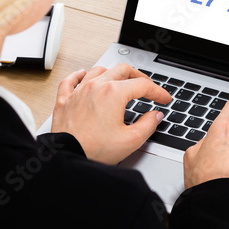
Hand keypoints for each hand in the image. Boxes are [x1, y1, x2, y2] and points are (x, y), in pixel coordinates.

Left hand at [51, 64, 171, 163]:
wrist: (66, 157)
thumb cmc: (94, 150)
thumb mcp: (130, 140)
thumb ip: (148, 125)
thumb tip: (154, 116)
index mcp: (114, 93)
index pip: (142, 85)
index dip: (158, 91)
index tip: (163, 99)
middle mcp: (96, 87)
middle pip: (122, 70)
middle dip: (139, 77)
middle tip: (147, 87)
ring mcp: (78, 92)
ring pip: (98, 70)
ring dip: (113, 73)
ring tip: (121, 80)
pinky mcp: (64, 100)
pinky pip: (71, 80)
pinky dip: (79, 75)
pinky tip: (83, 74)